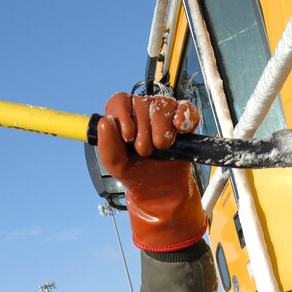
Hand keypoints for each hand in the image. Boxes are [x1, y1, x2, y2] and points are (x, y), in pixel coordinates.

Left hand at [96, 93, 206, 251]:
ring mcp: (164, 112)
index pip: (120, 101)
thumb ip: (106, 145)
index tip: (128, 136)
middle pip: (142, 103)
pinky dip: (183, 117)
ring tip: (161, 147)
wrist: (160, 189)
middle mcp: (142, 109)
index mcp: (122, 116)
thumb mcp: (116, 164)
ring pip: (163, 105)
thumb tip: (106, 122)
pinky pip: (185, 108)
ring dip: (162, 130)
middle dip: (144, 131)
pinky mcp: (183, 120)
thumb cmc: (136, 173)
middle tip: (145, 150)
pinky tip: (179, 129)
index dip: (123, 116)